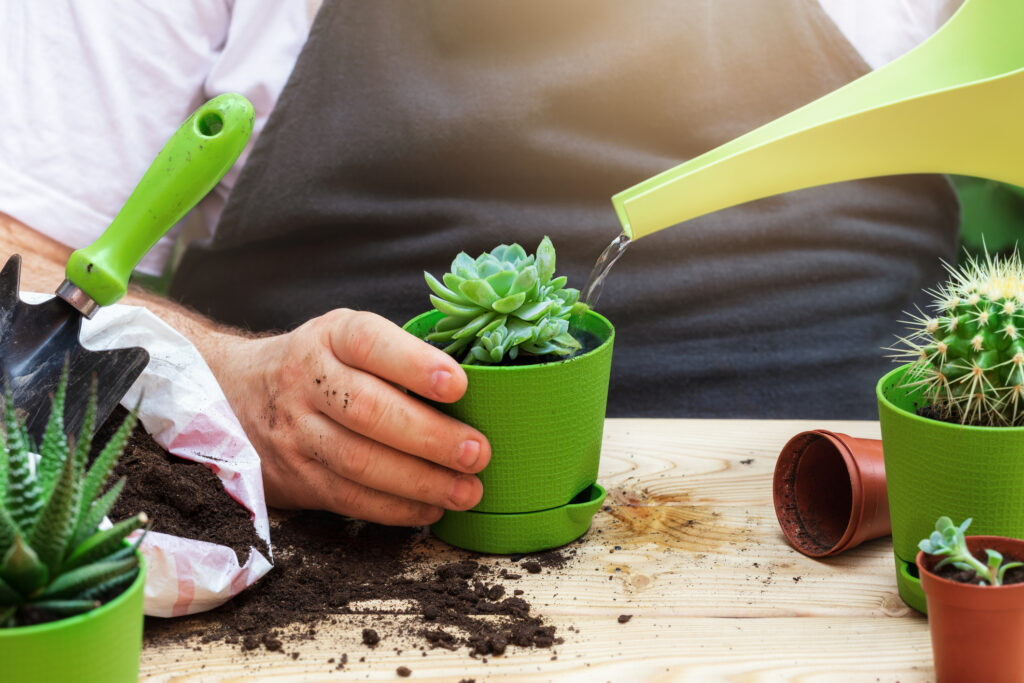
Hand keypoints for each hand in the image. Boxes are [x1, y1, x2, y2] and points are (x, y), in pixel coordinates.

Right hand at [203, 308, 490, 525]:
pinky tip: (432, 509)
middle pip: (369, 411)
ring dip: (421, 482)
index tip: (459, 384)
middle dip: (430, 437)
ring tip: (467, 491)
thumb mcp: (344, 340)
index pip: (370, 343)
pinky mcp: (295, 478)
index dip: (415, 364)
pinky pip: (350, 498)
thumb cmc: (319, 366)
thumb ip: (395, 358)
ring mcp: (296, 432)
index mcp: (329, 337)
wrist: (232, 396)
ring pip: (360, 462)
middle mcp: (306, 381)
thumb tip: (479, 389)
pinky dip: (396, 509)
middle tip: (478, 452)